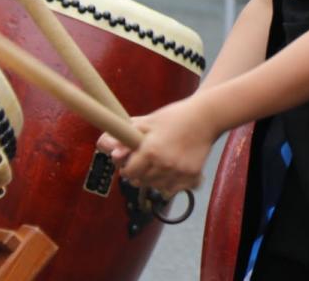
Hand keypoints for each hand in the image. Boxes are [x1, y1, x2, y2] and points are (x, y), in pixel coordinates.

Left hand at [96, 97, 217, 195]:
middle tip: (147, 160)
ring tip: (161, 163)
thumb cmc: (174, 117)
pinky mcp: (192, 177)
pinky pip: (173, 190)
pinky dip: (170, 184)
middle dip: (139, 173)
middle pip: (140, 182)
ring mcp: (179, 173)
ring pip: (156, 188)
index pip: (128, 172)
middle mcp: (164, 165)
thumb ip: (123, 135)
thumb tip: (102, 145)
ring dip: (154, 179)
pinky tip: (172, 169)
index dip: (126, 166)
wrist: (206, 118)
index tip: (130, 160)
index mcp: (150, 150)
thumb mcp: (147, 122)